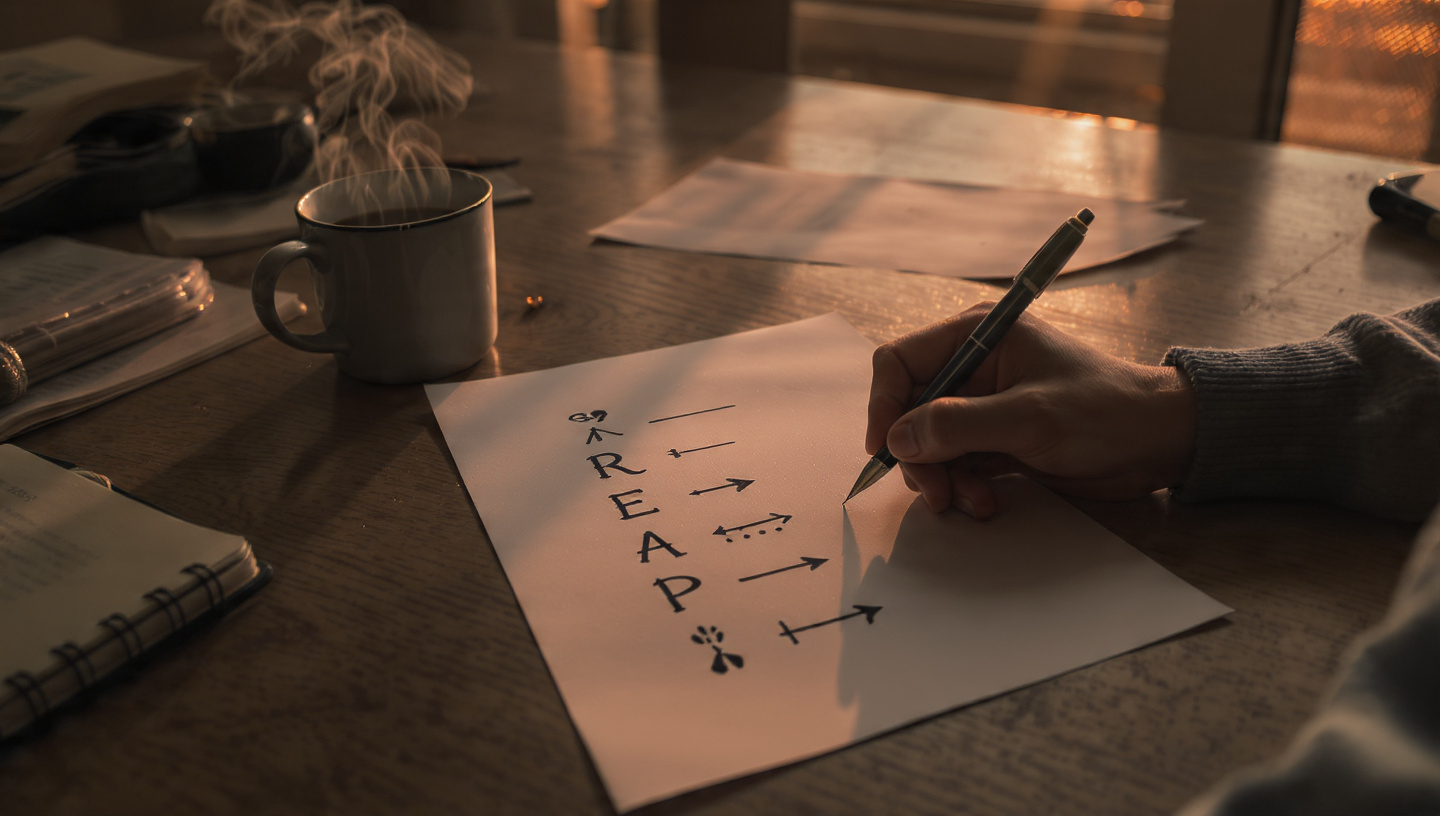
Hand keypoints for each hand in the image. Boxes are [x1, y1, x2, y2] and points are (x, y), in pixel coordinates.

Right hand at [865, 304, 1196, 516]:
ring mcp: (983, 406)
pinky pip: (954, 464)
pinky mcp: (995, 439)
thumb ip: (959, 426)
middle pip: (908, 409)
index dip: (884, 403)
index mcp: (978, 335)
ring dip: (941, 477)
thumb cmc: (1105, 413)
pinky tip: (986, 501)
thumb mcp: (1030, 418)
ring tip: (971, 502)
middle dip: (916, 454)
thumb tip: (897, 439)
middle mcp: (973, 367)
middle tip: (936, 492)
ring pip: (927, 443)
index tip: (885, 449)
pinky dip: (961, 486)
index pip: (900, 361)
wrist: (1159, 443)